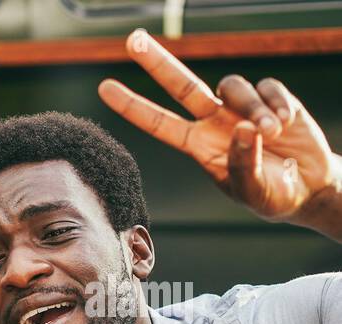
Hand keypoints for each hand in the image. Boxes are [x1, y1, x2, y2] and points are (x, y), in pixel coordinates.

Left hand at [99, 29, 341, 231]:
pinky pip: (267, 87)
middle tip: (132, 40)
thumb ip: (244, 164)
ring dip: (252, 107)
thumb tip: (244, 128)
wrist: (309, 187)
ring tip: (272, 131)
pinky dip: (278, 104)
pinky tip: (287, 125)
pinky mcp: (270, 97)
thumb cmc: (272, 194)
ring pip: (233, 86)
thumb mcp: (253, 191)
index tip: (104, 88)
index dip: (132, 106)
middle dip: (156, 62)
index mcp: (198, 146)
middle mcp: (213, 121)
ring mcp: (240, 107)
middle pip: (181, 85)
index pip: (159, 123)